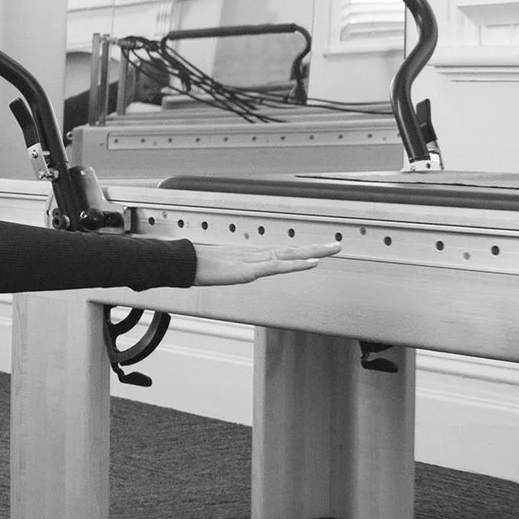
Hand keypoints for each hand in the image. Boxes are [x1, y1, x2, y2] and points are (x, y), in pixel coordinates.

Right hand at [190, 241, 340, 285]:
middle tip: (337, 245)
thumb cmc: (193, 266)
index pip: (280, 253)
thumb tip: (220, 273)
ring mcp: (253, 262)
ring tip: (333, 249)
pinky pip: (278, 266)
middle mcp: (255, 257)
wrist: (181, 263)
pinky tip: (313, 263)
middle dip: (315, 248)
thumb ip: (221, 271)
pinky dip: (297, 264)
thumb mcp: (213, 272)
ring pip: (290, 255)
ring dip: (314, 252)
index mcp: (249, 258)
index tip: (317, 250)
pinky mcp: (249, 270)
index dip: (300, 252)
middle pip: (291, 251)